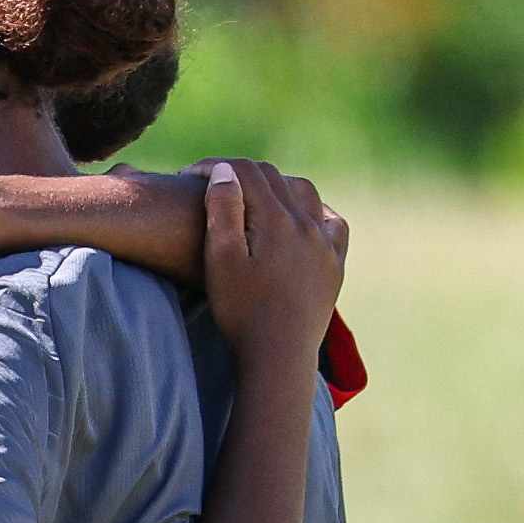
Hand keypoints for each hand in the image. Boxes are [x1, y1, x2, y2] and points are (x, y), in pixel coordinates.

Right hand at [204, 159, 349, 363]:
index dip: (213, 166)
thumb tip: (224, 171)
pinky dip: (314, 211)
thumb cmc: (241, 311)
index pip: (245, 171)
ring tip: (252, 200)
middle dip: (240, 174)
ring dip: (276, 186)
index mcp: (275, 219)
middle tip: (211, 186)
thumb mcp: (220, 260)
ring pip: (304, 192)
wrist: (279, 355)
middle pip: (274, 177)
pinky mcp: (336, 263)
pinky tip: (301, 220)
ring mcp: (326, 242)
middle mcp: (306, 222)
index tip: (187, 175)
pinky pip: (332, 222)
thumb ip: (222, 209)